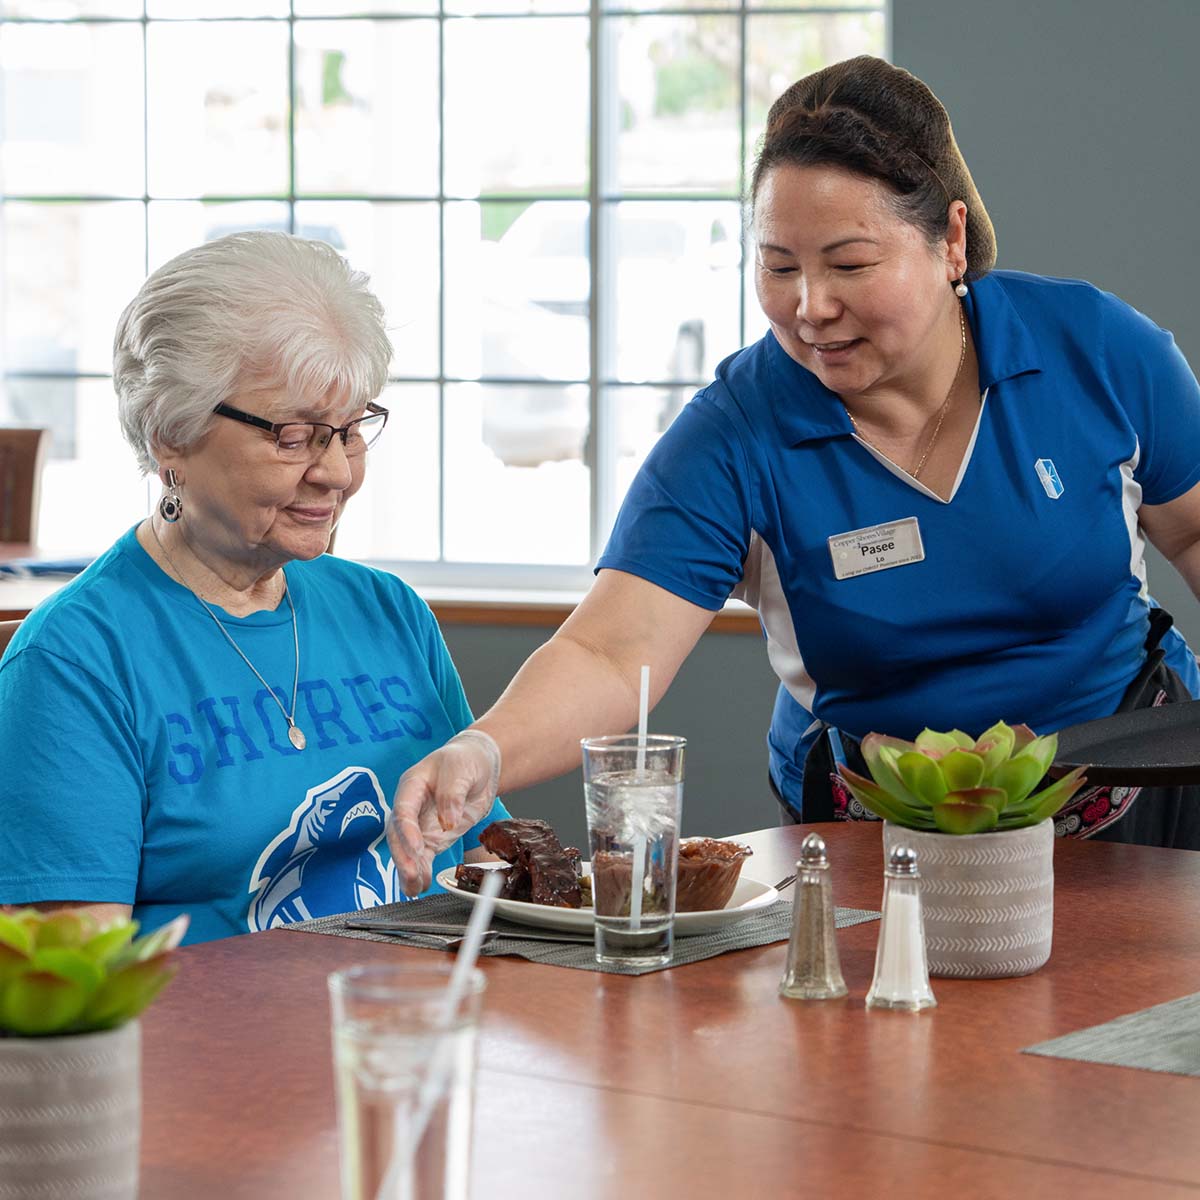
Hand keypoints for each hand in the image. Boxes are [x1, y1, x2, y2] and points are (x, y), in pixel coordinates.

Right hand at [388, 730, 501, 896]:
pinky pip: (421, 858)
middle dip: (404, 856)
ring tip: (415, 889)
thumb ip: (452, 794)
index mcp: (412, 785)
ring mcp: (419, 824)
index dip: (407, 830)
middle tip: (413, 874)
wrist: (477, 765)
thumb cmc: (464, 761)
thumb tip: (447, 821)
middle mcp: (411, 807)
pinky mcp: (431, 837)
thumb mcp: (461, 769)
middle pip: (399, 834)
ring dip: (409, 870)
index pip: (404, 809)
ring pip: (406, 850)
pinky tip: (419, 888)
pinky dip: (419, 872)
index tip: (417, 847)